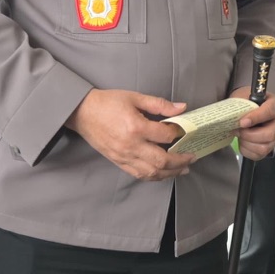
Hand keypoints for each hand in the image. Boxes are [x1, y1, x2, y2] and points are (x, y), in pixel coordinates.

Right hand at [67, 89, 195, 181]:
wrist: (82, 112)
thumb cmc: (107, 102)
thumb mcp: (135, 97)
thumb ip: (159, 104)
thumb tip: (182, 108)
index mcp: (136, 127)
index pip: (166, 135)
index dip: (180, 134)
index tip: (186, 132)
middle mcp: (131, 145)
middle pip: (162, 160)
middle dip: (181, 161)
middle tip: (192, 157)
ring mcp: (124, 156)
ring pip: (152, 172)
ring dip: (170, 173)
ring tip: (183, 169)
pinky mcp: (118, 162)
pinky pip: (139, 174)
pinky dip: (154, 176)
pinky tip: (163, 173)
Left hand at [230, 85, 274, 160]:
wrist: (250, 107)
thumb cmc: (249, 101)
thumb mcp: (245, 96)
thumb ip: (242, 103)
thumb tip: (233, 116)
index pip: (269, 111)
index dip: (256, 118)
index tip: (242, 122)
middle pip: (269, 134)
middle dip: (249, 135)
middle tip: (237, 130)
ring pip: (264, 147)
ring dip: (247, 143)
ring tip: (239, 136)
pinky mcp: (268, 148)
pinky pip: (258, 155)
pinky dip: (247, 150)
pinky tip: (242, 142)